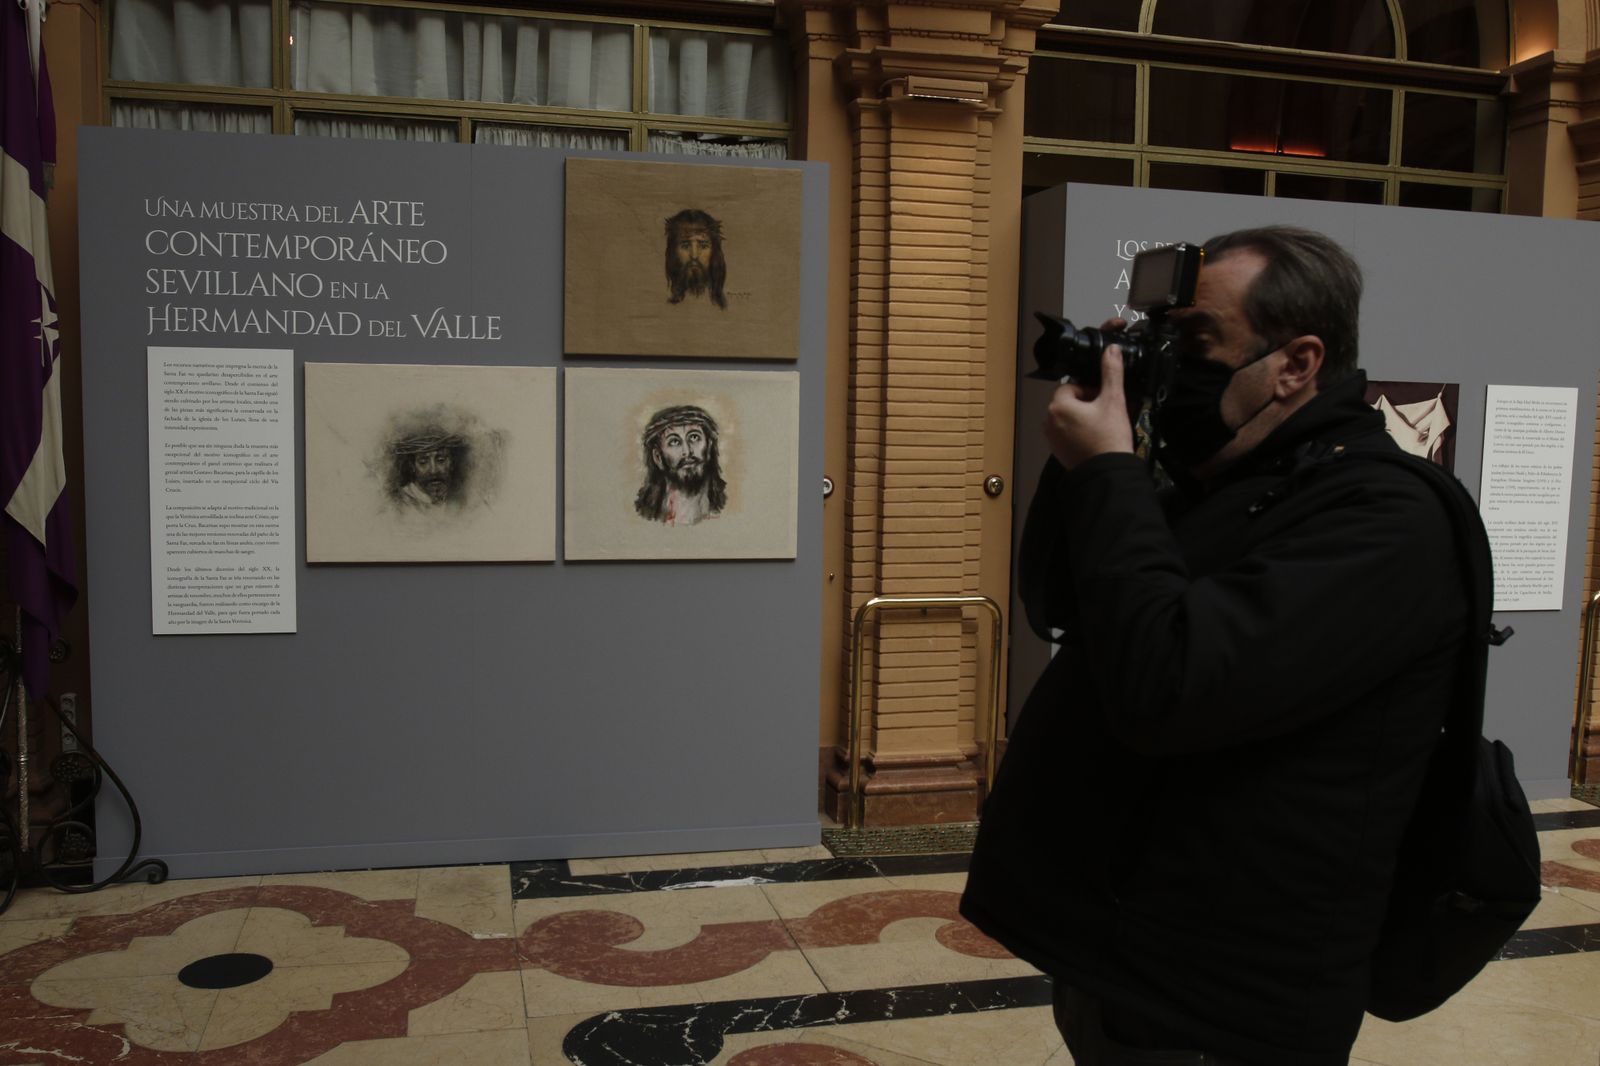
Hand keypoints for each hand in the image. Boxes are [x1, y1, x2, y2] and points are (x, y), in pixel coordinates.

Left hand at [1044, 336, 1134, 470]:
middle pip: (1068, 402)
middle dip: (1086, 403)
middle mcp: (1049, 421)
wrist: (1108, 472)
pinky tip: (1094, 438)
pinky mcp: (1057, 451)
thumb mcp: (1114, 400)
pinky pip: (1067, 434)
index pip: (1071, 386)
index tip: (1103, 398)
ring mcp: (1052, 438)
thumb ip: (1111, 372)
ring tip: (1101, 426)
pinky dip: (1078, 433)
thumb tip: (1111, 350)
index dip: (1089, 389)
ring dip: (1083, 417)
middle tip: (1105, 412)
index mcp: (1058, 406)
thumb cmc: (1109, 437)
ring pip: (1068, 418)